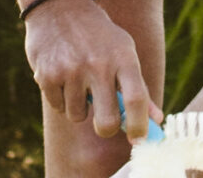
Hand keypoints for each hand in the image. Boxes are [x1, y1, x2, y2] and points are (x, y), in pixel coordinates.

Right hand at [23, 0, 161, 140]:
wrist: (59, 8)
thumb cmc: (98, 37)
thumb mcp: (124, 52)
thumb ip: (138, 87)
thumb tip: (155, 121)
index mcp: (123, 58)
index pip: (136, 100)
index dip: (140, 126)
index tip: (138, 140)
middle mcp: (98, 64)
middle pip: (106, 121)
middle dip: (105, 129)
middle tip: (103, 123)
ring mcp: (70, 70)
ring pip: (78, 116)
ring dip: (79, 109)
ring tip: (78, 84)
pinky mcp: (47, 75)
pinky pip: (58, 107)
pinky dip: (61, 100)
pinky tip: (63, 78)